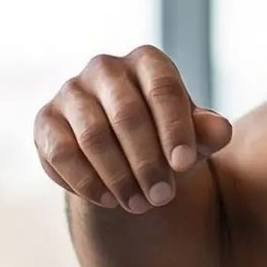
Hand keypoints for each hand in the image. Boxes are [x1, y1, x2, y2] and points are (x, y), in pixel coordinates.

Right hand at [35, 46, 232, 214]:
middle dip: (147, 162)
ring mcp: (71, 91)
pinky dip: (86, 181)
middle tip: (163, 197)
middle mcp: (105, 68)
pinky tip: (108, 201)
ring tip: (140, 205)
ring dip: (119, 176)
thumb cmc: (169, 138)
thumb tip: (221, 130)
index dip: (175, 128)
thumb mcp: (195, 138)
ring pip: (93, 136)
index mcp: (147, 62)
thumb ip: (208, 133)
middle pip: (126, 115)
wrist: (127, 154)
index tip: (185, 165)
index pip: (163, 89)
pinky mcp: (46, 120)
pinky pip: (61, 153)